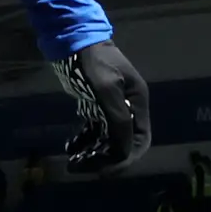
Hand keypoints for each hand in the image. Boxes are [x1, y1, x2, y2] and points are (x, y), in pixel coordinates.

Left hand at [55, 40, 150, 172]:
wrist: (73, 39)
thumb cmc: (92, 62)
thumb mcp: (107, 89)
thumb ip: (118, 119)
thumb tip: (125, 150)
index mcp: (137, 103)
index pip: (139, 141)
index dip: (125, 159)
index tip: (104, 172)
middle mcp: (128, 108)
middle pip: (122, 143)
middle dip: (103, 159)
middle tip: (79, 167)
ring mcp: (111, 107)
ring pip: (106, 139)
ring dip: (92, 153)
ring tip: (73, 161)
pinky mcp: (94, 105)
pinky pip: (93, 130)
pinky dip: (83, 141)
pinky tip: (70, 147)